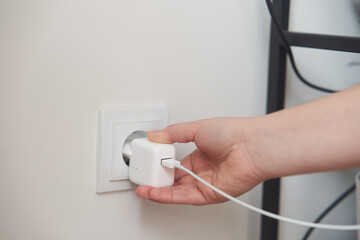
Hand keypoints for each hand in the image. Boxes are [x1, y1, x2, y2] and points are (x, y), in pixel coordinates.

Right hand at [136, 118, 262, 204]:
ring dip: (158, 190)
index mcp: (200, 154)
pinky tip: (154, 193)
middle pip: (174, 179)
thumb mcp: (196, 128)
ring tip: (142, 187)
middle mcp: (202, 170)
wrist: (250, 145)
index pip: (175, 162)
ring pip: (177, 191)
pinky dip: (167, 196)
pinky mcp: (209, 194)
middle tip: (143, 176)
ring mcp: (205, 183)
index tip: (149, 161)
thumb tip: (154, 134)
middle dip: (157, 179)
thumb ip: (173, 133)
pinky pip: (184, 197)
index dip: (161, 164)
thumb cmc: (232, 133)